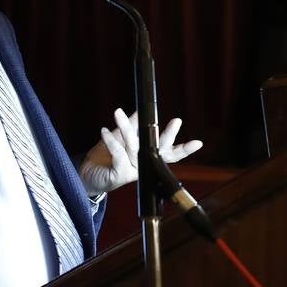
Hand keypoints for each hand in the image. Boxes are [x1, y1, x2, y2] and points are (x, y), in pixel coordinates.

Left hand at [78, 108, 202, 196]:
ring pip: (134, 146)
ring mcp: (133, 172)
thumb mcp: (120, 139)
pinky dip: (111, 140)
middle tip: (176, 121)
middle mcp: (144, 166)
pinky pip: (118, 153)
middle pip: (160, 151)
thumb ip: (131, 127)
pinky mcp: (120, 175)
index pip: (170, 153)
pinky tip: (104, 130)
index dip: (184, 149)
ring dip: (125, 127)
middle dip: (169, 136)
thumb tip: (139, 112)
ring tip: (118, 112)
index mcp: (149, 158)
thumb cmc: (106, 158)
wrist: (87, 175)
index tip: (198, 143)